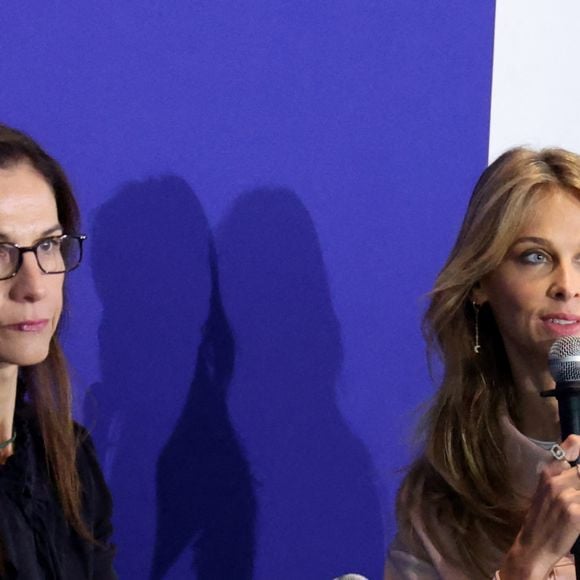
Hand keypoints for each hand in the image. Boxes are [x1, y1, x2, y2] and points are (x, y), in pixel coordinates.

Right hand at [499, 434, 579, 578]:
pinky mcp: (575, 513)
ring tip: (576, 507)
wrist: (534, 545)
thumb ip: (563, 476)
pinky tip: (578, 517)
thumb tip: (578, 468)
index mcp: (548, 471)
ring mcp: (565, 496)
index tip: (579, 458)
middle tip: (575, 498)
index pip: (572, 444)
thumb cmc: (542, 519)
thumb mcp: (546, 491)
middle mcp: (556, 480)